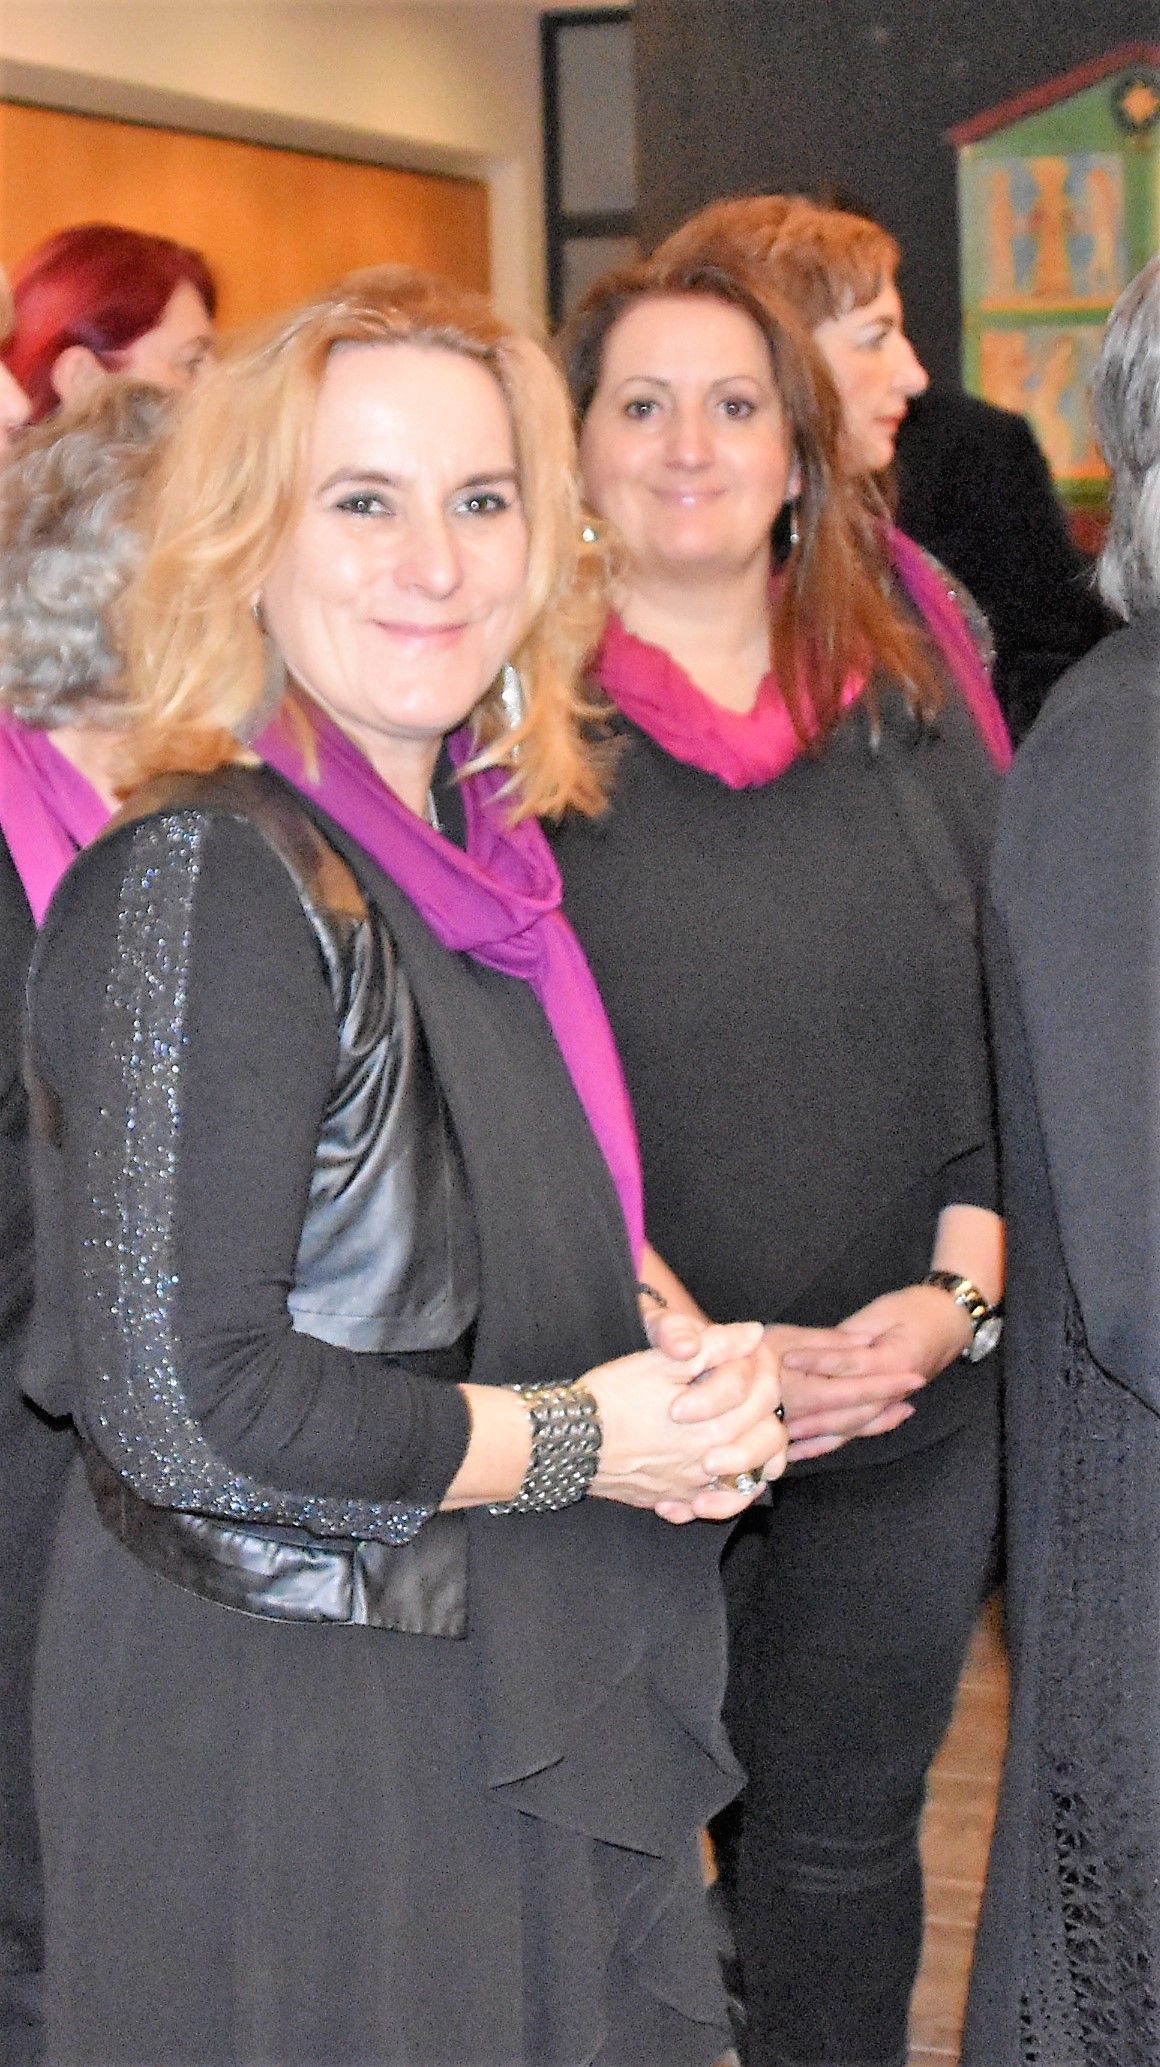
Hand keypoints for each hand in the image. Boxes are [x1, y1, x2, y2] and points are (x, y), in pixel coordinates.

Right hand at [583, 1328, 784, 1523]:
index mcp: (715, 1424)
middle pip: (766, 1442)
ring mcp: (694, 1486)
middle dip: (762, 1414)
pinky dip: (725, 1494)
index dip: (760, 1373)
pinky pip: (717, 1505)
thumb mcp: (662, 1361)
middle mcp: (711, 1462)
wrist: (571, 1440)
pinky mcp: (674, 1500)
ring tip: (742, 1437)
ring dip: (754, 1457)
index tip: (747, 1361)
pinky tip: (715, 1474)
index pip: (764, 1399)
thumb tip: (752, 1334)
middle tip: (747, 1396)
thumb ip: (715, 1347)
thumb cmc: (614, 1396)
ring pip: (750, 1480)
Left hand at [778, 1286, 972, 1457]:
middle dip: (814, 1416)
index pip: (850, 1363)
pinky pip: (858, 1429)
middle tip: (778, 1416)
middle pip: (851, 1408)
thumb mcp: (878, 1313)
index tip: (788, 1357)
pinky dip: (832, 1442)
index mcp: (895, 1358)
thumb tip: (811, 1351)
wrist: (949, 1320)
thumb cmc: (912, 1309)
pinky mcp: (887, 1406)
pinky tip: (807, 1451)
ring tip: (786, 1445)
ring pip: (853, 1425)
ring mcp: (893, 1400)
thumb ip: (846, 1337)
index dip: (819, 1360)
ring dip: (820, 1438)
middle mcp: (896, 1387)